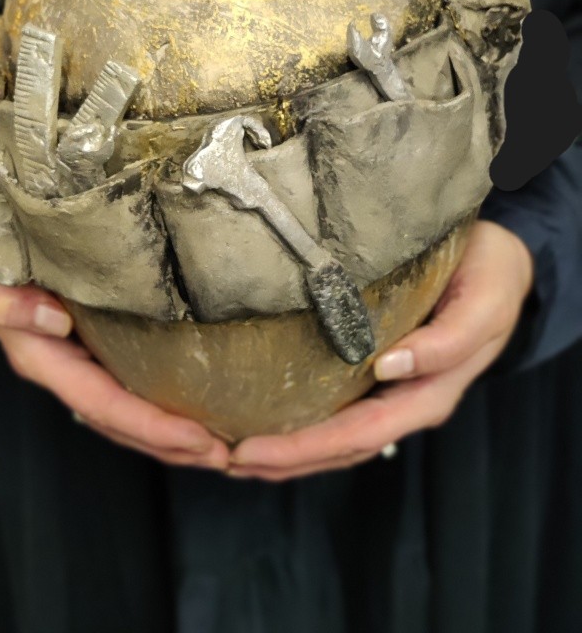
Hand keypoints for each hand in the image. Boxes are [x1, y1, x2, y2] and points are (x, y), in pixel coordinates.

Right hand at [0, 196, 228, 469]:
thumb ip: (5, 297)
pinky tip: (199, 405)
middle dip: (171, 444)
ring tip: (223, 444)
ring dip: (171, 434)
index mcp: (39, 355)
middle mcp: (62, 367)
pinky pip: (128, 384)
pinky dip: (162, 403)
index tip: (196, 438)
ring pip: (125, 412)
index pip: (100, 402)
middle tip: (226, 454)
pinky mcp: (93, 344)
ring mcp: (78, 360)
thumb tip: (50, 322)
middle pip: (119, 422)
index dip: (148, 425)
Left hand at [229, 220, 533, 480]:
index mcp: (428, 395)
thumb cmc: (491, 281)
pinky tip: (261, 415)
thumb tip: (389, 368)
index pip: (357, 434)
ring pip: (333, 435)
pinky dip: (296, 420)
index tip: (249, 453)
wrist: (498, 262)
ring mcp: (388, 390)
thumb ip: (446, 343)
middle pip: (337, 446)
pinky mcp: (374, 369)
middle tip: (223, 459)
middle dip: (280, 459)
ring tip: (229, 451)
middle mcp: (403, 400)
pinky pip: (333, 406)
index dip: (303, 449)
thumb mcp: (482, 307)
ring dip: (284, 449)